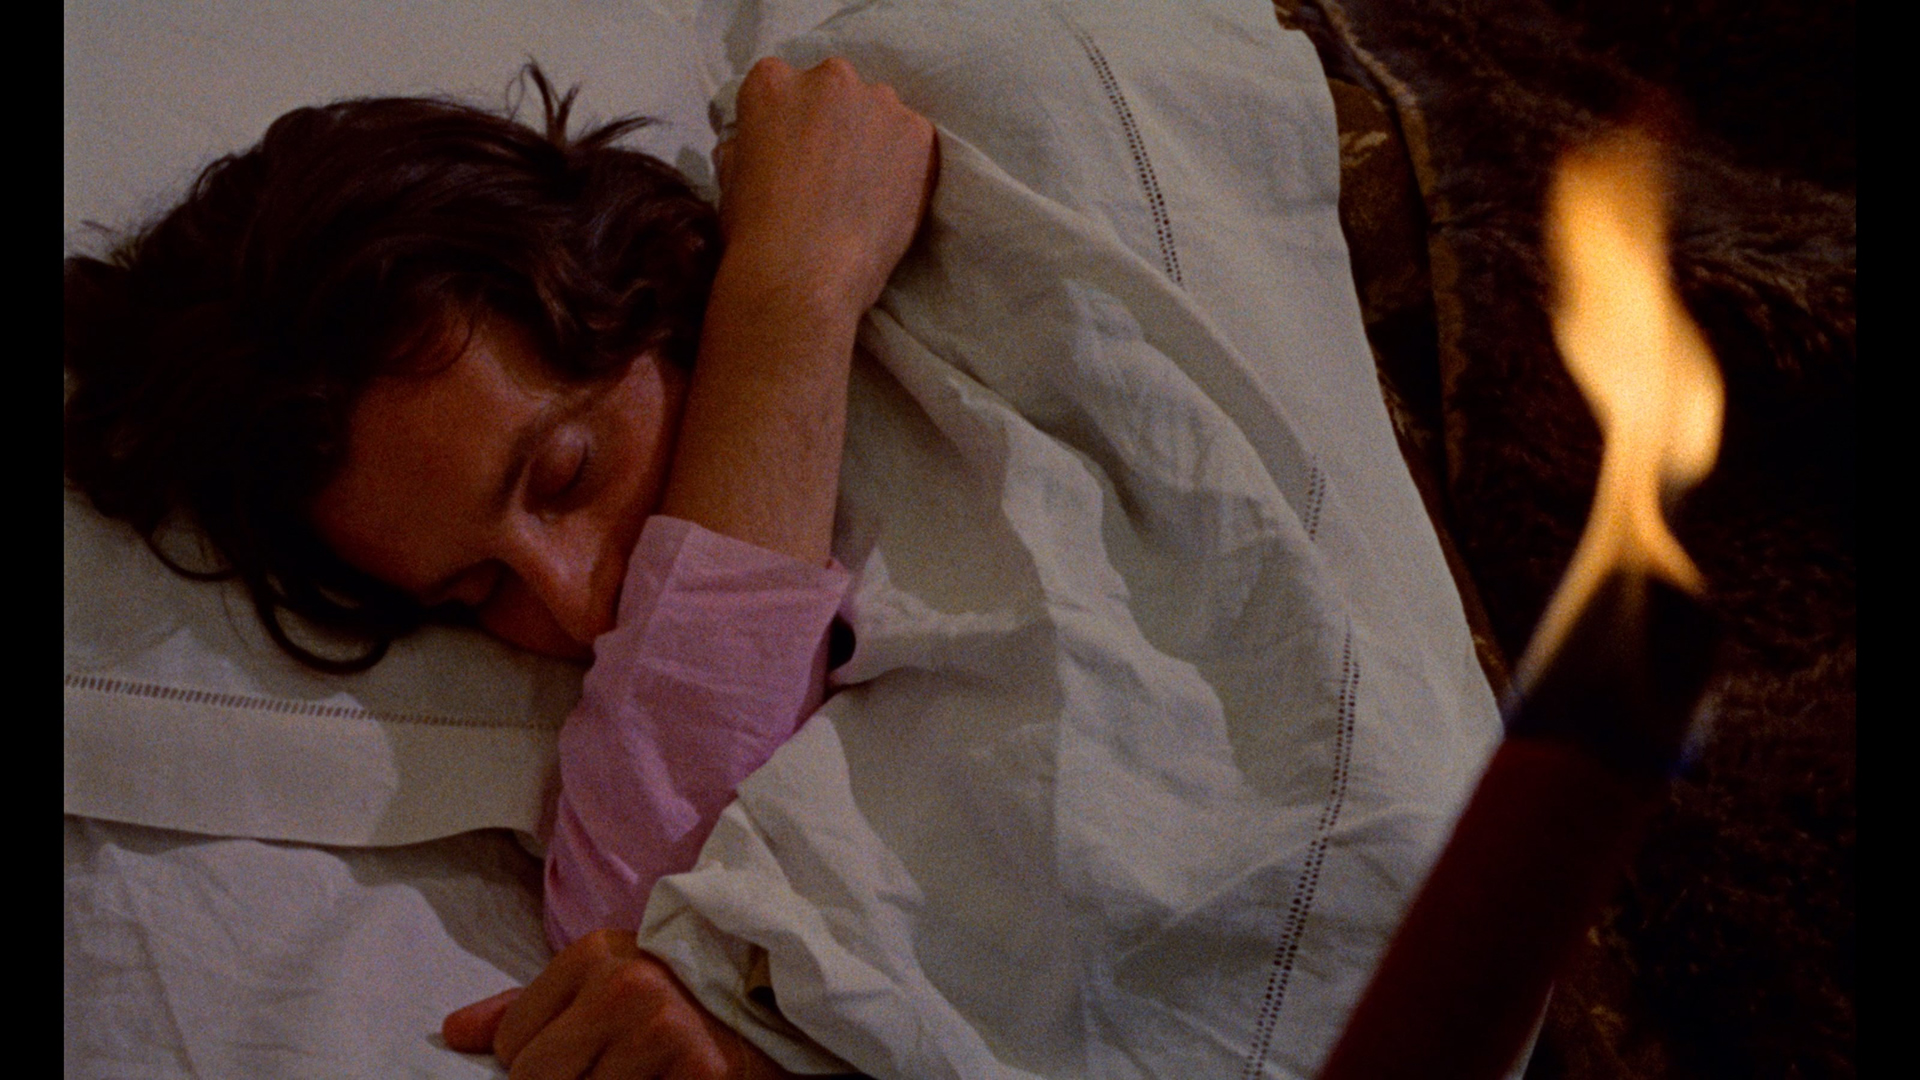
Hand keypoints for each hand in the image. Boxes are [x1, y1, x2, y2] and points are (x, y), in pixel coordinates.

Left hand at [442, 928, 793, 1078]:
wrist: (776, 997)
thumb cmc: (682, 992)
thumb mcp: (607, 979)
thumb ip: (529, 1007)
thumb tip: (454, 1035)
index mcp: (597, 956)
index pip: (514, 1044)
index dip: (539, 1061)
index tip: (586, 1052)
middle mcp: (627, 988)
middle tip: (609, 1069)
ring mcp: (663, 1033)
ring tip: (642, 1074)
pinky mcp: (697, 1073)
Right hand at [714, 56, 937, 322]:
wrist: (803, 274)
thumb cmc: (754, 230)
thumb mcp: (730, 172)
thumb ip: (750, 141)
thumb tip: (761, 141)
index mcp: (772, 81)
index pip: (785, 87)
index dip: (792, 123)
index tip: (796, 152)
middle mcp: (828, 77)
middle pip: (836, 91)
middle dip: (835, 123)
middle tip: (831, 172)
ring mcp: (878, 102)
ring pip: (879, 113)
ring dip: (872, 139)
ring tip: (863, 190)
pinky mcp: (917, 133)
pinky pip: (913, 141)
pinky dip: (905, 165)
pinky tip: (887, 200)